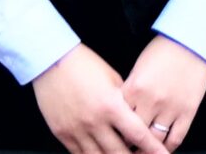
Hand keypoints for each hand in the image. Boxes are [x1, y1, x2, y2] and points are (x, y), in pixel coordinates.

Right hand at [31, 45, 161, 153]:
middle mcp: (95, 122)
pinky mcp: (63, 134)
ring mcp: (77, 130)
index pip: (138, 135)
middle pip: (120, 153)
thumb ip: (124, 101)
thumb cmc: (84, 64)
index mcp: (111, 106)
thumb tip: (135, 118)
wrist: (52, 60)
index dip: (153, 149)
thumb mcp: (112, 79)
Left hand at [122, 35, 205, 148]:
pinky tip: (162, 149)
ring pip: (154, 140)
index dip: (115, 130)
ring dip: (146, 149)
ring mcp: (170, 108)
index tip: (113, 136)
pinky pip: (175, 138)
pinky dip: (167, 148)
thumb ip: (129, 92)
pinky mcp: (187, 111)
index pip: (118, 118)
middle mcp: (150, 100)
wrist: (191, 41)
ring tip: (142, 150)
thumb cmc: (163, 51)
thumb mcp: (138, 69)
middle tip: (125, 146)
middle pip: (133, 133)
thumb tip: (122, 113)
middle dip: (128, 142)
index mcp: (134, 88)